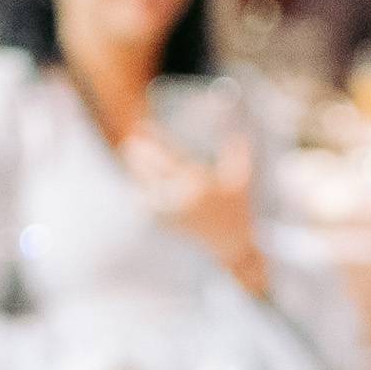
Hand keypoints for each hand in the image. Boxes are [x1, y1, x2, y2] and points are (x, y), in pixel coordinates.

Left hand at [124, 126, 266, 292]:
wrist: (230, 242)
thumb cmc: (237, 208)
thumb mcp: (241, 179)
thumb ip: (239, 152)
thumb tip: (240, 131)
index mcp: (197, 180)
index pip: (170, 154)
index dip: (154, 138)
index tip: (142, 126)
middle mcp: (180, 195)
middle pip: (150, 168)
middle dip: (138, 153)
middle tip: (130, 141)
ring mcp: (170, 210)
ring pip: (144, 185)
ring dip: (135, 170)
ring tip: (129, 156)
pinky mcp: (165, 222)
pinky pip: (145, 204)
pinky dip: (139, 191)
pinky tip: (136, 181)